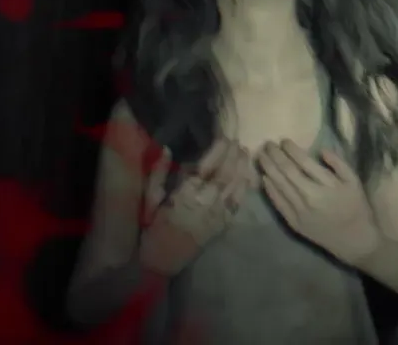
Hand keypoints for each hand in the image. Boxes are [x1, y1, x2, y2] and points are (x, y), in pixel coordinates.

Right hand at [138, 139, 253, 274]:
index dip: (219, 150)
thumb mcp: (150, 199)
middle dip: (233, 155)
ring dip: (241, 167)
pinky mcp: (224, 223)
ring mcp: (218, 213)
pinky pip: (238, 202)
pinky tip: (247, 176)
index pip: (207, 166)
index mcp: (186, 193)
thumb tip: (168, 150)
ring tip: (244, 152)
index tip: (225, 137)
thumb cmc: (153, 228)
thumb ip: (158, 173)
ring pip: (235, 185)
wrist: (163, 260)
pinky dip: (244, 187)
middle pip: (225, 173)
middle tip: (237, 141)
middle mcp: (207, 201)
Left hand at [257, 140, 381, 266]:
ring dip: (268, 169)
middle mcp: (309, 196)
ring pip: (279, 186)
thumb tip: (321, 150)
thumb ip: (339, 164)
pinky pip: (278, 203)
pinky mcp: (293, 222)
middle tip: (267, 144)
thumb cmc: (356, 208)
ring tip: (261, 156)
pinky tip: (264, 178)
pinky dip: (270, 190)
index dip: (291, 150)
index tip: (284, 140)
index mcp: (325, 185)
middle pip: (287, 172)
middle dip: (275, 156)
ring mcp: (299, 211)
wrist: (353, 240)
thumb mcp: (354, 182)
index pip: (303, 162)